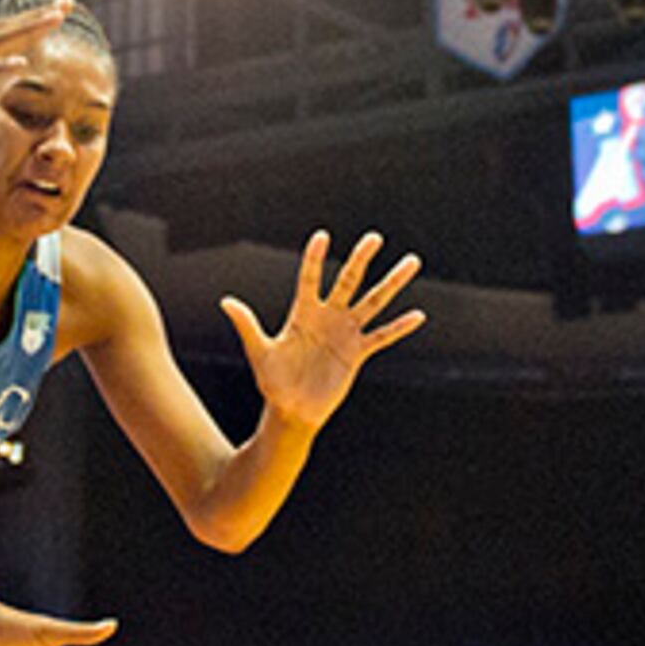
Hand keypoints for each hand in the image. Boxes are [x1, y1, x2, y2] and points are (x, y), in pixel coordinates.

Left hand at [225, 230, 425, 429]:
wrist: (292, 410)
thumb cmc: (272, 381)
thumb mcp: (259, 352)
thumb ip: (247, 325)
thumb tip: (226, 301)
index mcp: (303, 313)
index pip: (310, 279)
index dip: (315, 258)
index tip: (322, 235)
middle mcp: (327, 317)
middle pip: (348, 281)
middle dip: (361, 260)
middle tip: (374, 237)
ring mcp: (345, 333)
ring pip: (373, 302)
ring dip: (392, 283)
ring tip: (411, 262)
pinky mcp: (357, 353)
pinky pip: (382, 336)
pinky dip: (399, 327)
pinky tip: (418, 315)